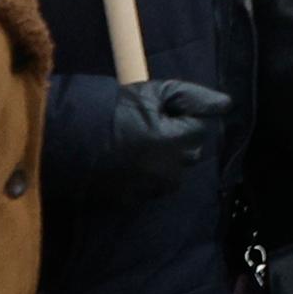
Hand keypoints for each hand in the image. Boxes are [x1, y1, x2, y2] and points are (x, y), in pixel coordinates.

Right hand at [94, 76, 230, 193]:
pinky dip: (148, 174)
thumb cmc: (111, 110)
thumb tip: (226, 104)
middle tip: (150, 124)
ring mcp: (151, 189)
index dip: (184, 116)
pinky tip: (129, 161)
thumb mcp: (153, 93)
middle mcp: (169, 171)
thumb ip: (193, 97)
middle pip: (190, 151)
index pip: (201, 128)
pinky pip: (153, 186)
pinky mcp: (133, 200)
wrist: (66, 139)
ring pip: (174, 172)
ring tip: (139, 143)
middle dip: (179, 137)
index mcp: (177, 143)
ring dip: (166, 158)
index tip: (161, 110)